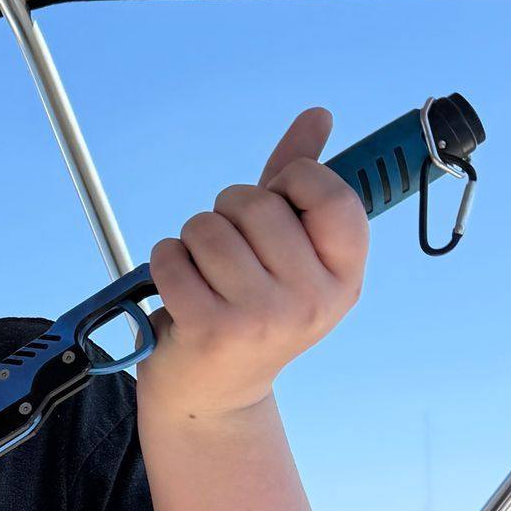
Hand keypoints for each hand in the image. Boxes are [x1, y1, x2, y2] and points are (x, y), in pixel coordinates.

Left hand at [140, 108, 367, 423]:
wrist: (213, 394)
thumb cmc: (251, 306)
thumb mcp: (287, 249)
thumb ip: (299, 181)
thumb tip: (317, 116)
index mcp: (345, 274)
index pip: (330, 193)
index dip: (292, 181)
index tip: (275, 202)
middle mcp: (313, 299)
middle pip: (257, 204)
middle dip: (229, 211)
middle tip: (228, 250)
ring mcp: (264, 318)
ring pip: (209, 227)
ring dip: (193, 238)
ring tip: (203, 271)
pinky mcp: (211, 330)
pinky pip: (173, 256)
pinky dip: (165, 261)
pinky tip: (179, 286)